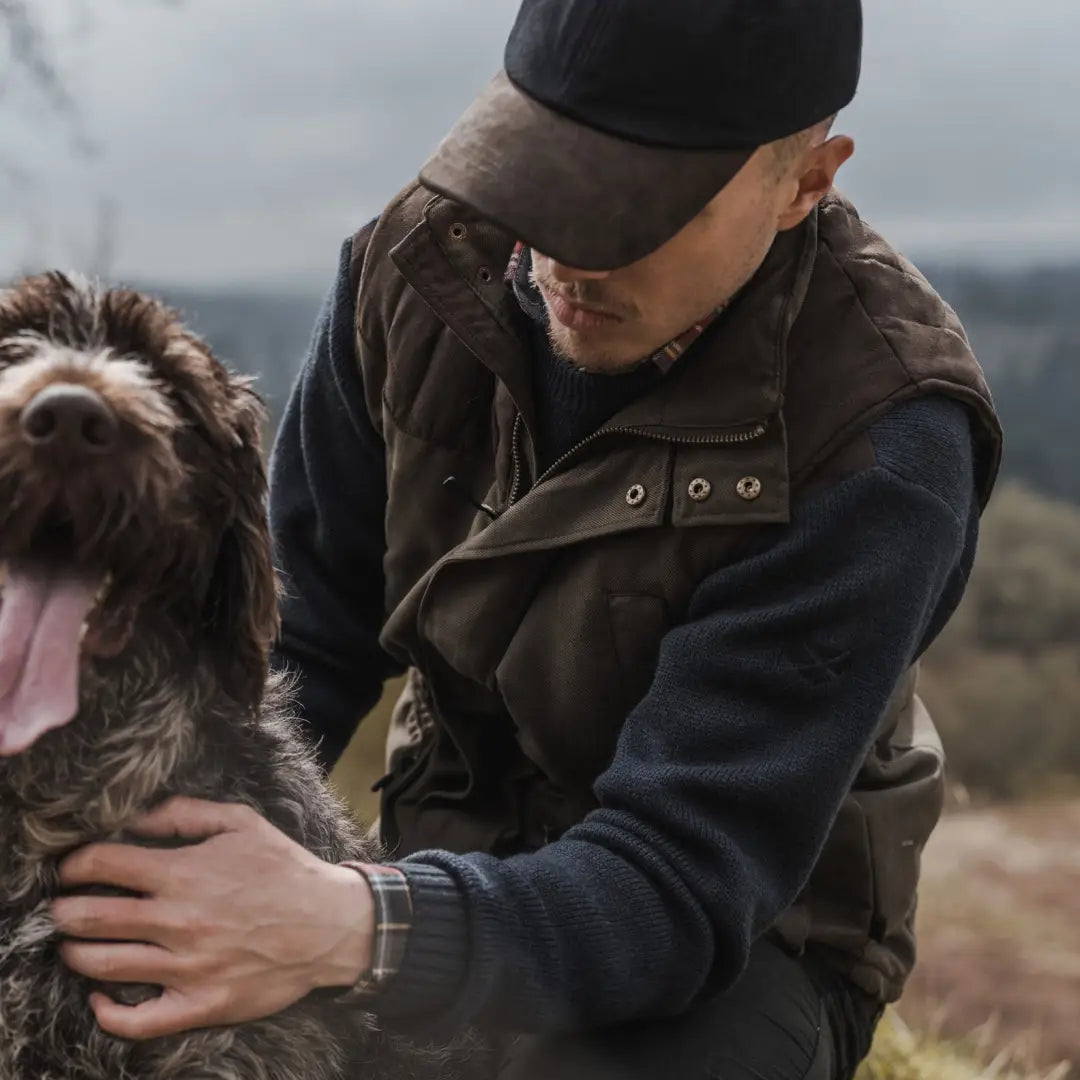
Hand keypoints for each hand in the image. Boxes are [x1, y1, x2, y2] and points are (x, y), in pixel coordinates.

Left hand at [51, 797, 374, 1039]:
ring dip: (74, 952)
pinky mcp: (200, 1005)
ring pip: (102, 964)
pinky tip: (98, 997)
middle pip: (90, 917)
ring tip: (73, 944)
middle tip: (61, 907)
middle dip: (64, 909)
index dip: (74, 864)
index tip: (69, 868)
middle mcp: (178, 920)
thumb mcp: (242, 822)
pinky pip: (137, 1021)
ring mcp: (187, 968)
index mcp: (184, 873)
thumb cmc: (285, 868)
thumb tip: (135, 817)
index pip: (101, 865)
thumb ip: (184, 813)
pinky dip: (107, 1012)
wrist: (330, 922)